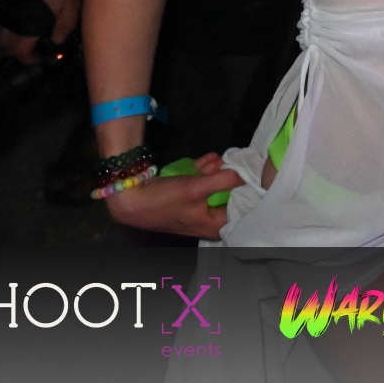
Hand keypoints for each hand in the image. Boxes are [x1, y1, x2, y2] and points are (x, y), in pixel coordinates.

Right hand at [0, 0, 81, 63]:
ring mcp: (9, 6)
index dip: (29, 58)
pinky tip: (30, 19)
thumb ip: (65, 26)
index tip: (41, 58)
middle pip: (6, 43)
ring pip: (4, 30)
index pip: (19, 50)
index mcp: (27, 23)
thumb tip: (56, 41)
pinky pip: (6, 17)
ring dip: (15, 36)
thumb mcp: (72, 5)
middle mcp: (13, 18)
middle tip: (37, 47)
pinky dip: (14, 23)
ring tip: (34, 34)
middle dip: (19, 49)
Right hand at [105, 152, 241, 239]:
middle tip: (239, 161)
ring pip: (213, 187)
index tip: (254, 173)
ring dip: (217, 171)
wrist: (129, 199)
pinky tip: (211, 158)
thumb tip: (245, 174)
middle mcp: (207, 220)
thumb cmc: (164, 200)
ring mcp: (196, 209)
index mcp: (214, 225)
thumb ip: (223, 181)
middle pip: (228, 196)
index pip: (241, 209)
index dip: (248, 191)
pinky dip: (204, 172)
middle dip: (230, 177)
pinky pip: (200, 184)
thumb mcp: (196, 189)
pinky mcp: (186, 198)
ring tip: (223, 157)